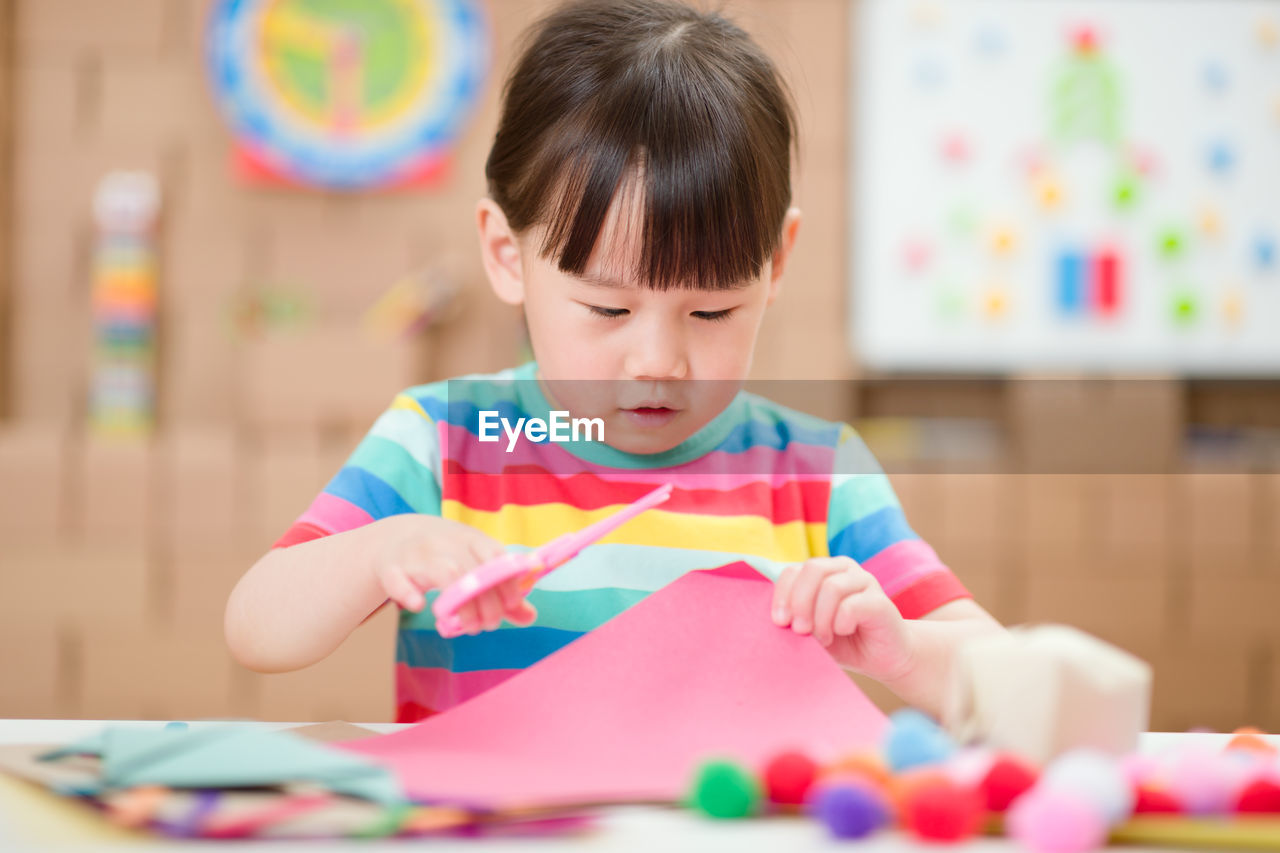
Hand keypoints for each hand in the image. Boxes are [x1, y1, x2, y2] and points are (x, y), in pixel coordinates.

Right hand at [370, 515, 536, 633]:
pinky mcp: (391, 569)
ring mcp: (417, 554)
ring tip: (470, 627)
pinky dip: (408, 593)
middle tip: (490, 624)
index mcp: (469, 538)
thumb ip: (501, 591)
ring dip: (461, 605)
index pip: (494, 556)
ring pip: (443, 574)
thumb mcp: (474, 564)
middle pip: (472, 571)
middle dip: (486, 603)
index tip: (511, 605)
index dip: (506, 582)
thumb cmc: (446, 556)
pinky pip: (398, 580)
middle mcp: (445, 543)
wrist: (397, 538)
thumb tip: (529, 617)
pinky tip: (420, 606)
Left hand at [771, 556, 914, 681]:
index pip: (793, 570)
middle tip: (799, 631)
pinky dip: (840, 623)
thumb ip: (796, 618)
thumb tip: (778, 618)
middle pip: (812, 569)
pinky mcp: (880, 601)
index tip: (779, 622)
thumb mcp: (812, 630)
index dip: (782, 595)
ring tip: (824, 638)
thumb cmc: (844, 642)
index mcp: (823, 572)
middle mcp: (844, 570)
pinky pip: (851, 606)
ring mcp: (865, 581)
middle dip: (800, 602)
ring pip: (832, 587)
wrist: (884, 658)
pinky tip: (843, 632)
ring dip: (821, 618)